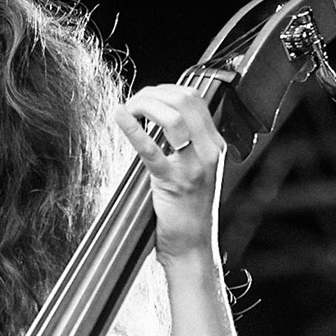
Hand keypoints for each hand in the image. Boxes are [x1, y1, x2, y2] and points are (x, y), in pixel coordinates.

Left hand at [114, 84, 225, 262]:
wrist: (192, 246)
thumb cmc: (187, 210)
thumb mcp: (194, 169)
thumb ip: (184, 143)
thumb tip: (158, 116)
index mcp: (214, 145)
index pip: (194, 99)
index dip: (166, 90)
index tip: (146, 96)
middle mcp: (208, 151)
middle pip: (184, 100)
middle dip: (153, 94)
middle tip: (133, 103)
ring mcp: (193, 167)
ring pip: (172, 117)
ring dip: (144, 106)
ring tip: (128, 111)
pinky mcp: (174, 183)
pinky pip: (152, 149)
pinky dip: (134, 130)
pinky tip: (121, 118)